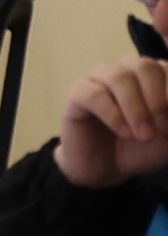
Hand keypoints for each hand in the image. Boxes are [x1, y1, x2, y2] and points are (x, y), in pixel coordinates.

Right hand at [56, 57, 167, 188]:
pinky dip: (112, 114)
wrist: (108, 168)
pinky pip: (92, 94)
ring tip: (142, 136)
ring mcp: (99, 79)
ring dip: (135, 108)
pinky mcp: (77, 94)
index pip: (166, 68)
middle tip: (159, 131)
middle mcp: (126, 71)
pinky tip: (122, 131)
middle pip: (144, 66)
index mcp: (153, 76)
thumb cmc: (142, 148)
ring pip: (118, 76)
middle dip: (156, 101)